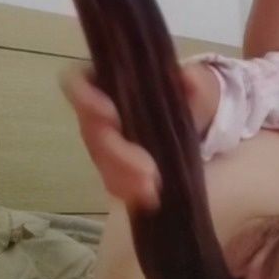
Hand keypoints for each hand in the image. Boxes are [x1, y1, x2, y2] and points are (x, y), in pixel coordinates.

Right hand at [61, 61, 219, 211]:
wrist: (200, 132)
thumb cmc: (189, 99)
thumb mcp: (201, 89)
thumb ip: (197, 84)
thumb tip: (187, 79)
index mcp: (112, 79)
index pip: (78, 80)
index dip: (84, 96)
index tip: (110, 114)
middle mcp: (100, 110)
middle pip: (91, 130)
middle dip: (116, 152)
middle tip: (148, 171)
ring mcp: (105, 142)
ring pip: (101, 160)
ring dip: (123, 177)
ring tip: (153, 191)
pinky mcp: (114, 169)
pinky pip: (112, 182)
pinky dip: (129, 191)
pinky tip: (150, 200)